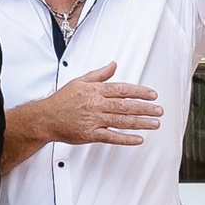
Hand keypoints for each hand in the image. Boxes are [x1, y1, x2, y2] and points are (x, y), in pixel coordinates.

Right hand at [39, 61, 164, 144]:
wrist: (45, 118)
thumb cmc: (62, 100)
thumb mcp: (79, 82)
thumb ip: (99, 74)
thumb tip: (113, 65)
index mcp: (94, 91)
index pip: (122, 89)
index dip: (139, 92)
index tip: (152, 95)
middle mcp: (96, 105)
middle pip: (125, 106)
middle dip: (145, 108)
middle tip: (159, 110)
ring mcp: (94, 120)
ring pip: (121, 121)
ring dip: (140, 123)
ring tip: (155, 124)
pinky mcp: (90, 134)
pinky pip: (111, 137)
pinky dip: (126, 138)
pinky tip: (138, 139)